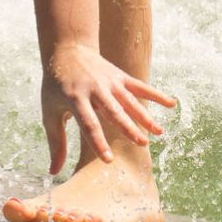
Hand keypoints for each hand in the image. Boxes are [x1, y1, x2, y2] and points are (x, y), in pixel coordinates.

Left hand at [41, 44, 175, 174]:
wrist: (67, 50)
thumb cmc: (55, 86)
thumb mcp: (49, 112)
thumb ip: (56, 142)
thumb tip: (53, 172)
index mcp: (75, 98)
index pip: (89, 123)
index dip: (98, 142)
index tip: (108, 160)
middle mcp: (94, 89)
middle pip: (114, 111)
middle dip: (128, 128)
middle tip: (142, 144)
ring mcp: (109, 81)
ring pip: (129, 101)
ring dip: (145, 116)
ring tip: (159, 133)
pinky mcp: (119, 76)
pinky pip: (139, 86)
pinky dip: (155, 94)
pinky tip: (171, 104)